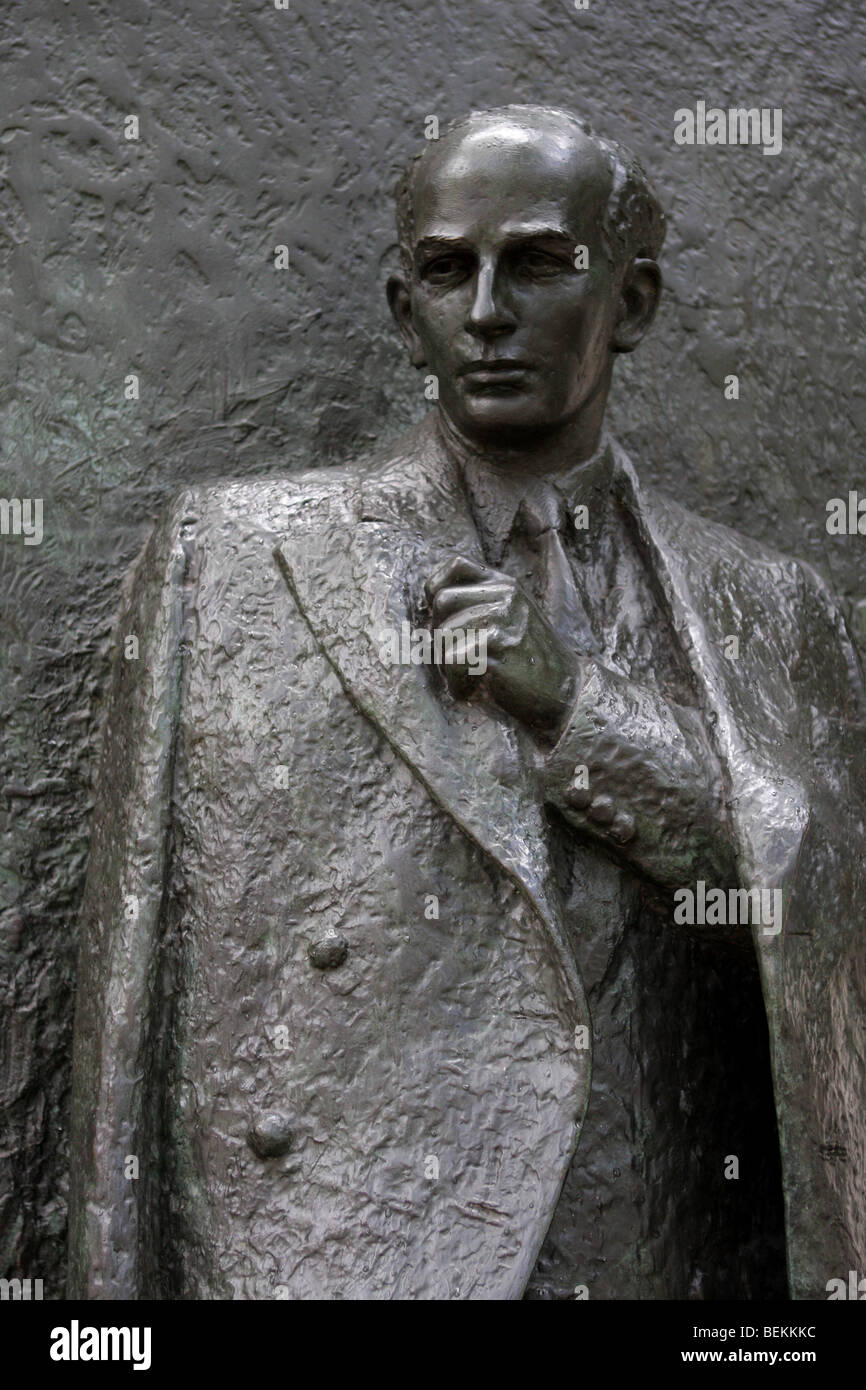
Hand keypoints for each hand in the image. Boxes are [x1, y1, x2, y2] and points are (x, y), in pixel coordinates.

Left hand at [424, 555, 577, 735]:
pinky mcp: (497, 647)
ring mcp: (502, 618)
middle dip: (443, 634)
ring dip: (450, 664)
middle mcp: (504, 595)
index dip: (438, 590)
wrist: (566, 690)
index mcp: (505, 584)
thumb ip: (480, 602)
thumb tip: (432, 601)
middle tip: (465, 658)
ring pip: (443, 634)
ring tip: (477, 675)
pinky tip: (479, 688)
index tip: (445, 618)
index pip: (455, 565)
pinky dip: (459, 683)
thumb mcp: (511, 617)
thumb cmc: (530, 659)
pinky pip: (452, 661)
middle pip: (442, 602)